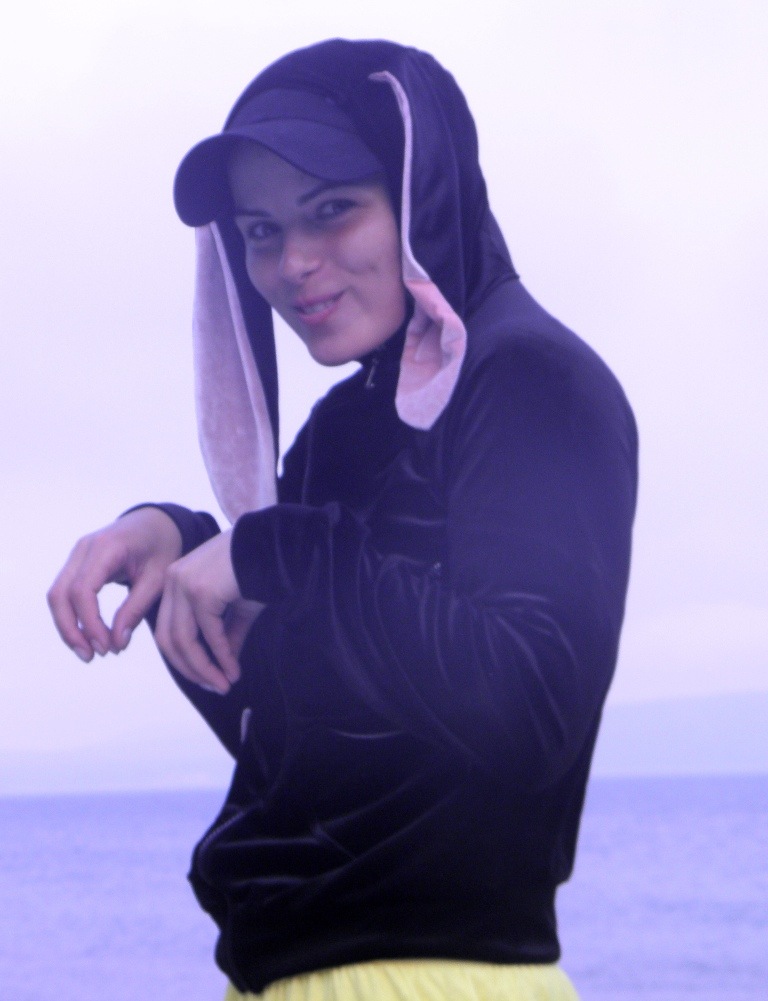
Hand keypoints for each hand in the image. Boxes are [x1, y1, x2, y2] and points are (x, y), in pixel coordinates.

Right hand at [47, 507, 182, 661]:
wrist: (157, 523)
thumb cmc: (163, 548)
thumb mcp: (159, 579)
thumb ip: (136, 609)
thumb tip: (117, 644)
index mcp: (107, 547)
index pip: (83, 590)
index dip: (90, 623)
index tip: (106, 647)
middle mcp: (84, 548)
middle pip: (60, 594)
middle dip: (71, 629)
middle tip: (92, 656)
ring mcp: (77, 553)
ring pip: (57, 595)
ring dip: (68, 626)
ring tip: (89, 653)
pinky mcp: (76, 562)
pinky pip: (64, 592)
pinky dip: (72, 616)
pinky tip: (88, 636)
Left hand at [154, 530, 263, 694]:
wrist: (276, 544)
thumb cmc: (259, 569)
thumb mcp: (238, 607)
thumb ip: (227, 634)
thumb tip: (225, 667)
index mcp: (175, 581)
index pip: (168, 628)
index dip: (184, 658)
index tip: (207, 678)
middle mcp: (173, 581)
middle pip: (168, 638)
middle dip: (190, 668)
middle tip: (214, 687)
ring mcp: (184, 585)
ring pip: (182, 641)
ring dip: (203, 669)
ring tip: (223, 684)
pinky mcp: (201, 592)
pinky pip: (208, 635)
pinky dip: (220, 657)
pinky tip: (232, 670)